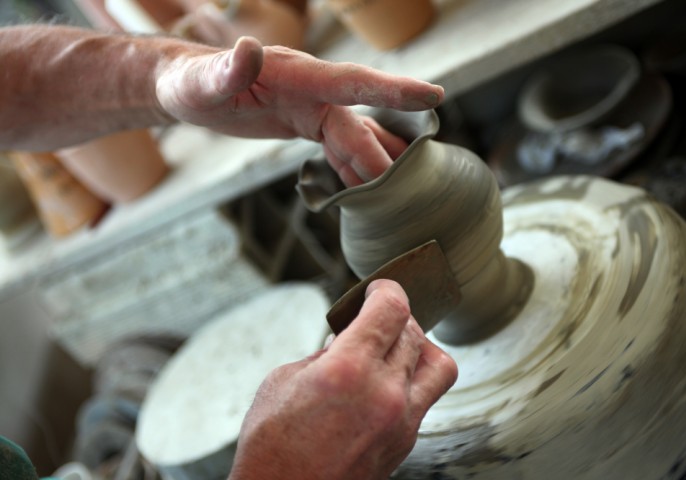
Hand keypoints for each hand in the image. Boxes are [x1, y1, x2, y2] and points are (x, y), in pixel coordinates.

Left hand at [155, 37, 442, 185]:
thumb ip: (226, 70)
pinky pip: (337, 147)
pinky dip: (352, 167)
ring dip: (371, 165)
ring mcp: (310, 106)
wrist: (187, 88)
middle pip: (357, 124)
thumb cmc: (189, 82)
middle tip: (405, 187)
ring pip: (352, 138)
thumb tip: (248, 49)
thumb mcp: (200, 83)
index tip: (433, 95)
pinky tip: (365, 188)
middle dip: (381, 154)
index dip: (392, 89)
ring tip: (396, 196)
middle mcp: (311, 88)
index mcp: (295, 74)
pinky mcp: (304, 121)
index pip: (351, 80)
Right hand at [229, 279, 457, 479]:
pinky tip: (384, 384)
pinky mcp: (405, 443)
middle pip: (414, 332)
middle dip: (396, 316)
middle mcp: (385, 393)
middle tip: (375, 319)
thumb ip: (322, 354)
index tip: (378, 289)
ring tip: (394, 348)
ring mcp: (401, 421)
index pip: (393, 308)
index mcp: (349, 368)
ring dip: (420, 347)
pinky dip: (412, 381)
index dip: (387, 289)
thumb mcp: (283, 381)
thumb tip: (345, 340)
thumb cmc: (270, 445)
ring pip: (438, 366)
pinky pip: (426, 398)